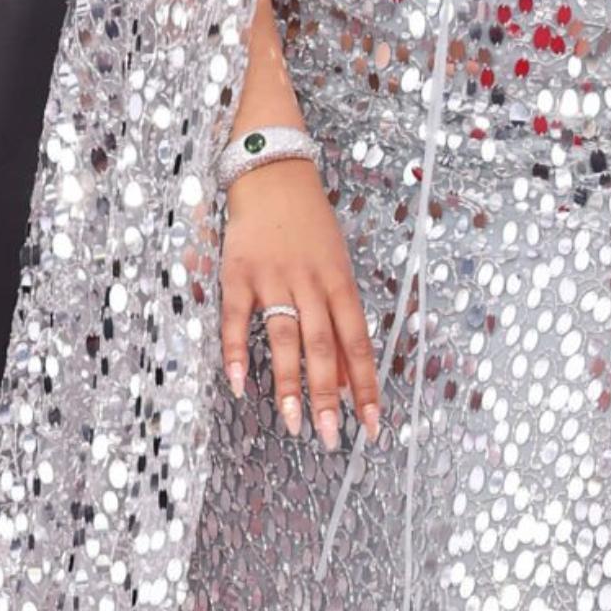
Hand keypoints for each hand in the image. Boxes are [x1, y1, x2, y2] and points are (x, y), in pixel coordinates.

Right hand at [219, 158, 381, 451]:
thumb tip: (348, 375)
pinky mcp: (238, 275)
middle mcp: (310, 284)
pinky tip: (239, 386)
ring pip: (285, 340)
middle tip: (331, 438)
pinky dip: (238, 354)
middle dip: (328, 398)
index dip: (367, 387)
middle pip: (324, 348)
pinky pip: (237, 320)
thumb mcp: (336, 266)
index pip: (359, 344)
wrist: (273, 173)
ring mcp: (273, 279)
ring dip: (289, 386)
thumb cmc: (310, 226)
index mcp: (340, 282)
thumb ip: (340, 319)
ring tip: (293, 425)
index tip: (373, 426)